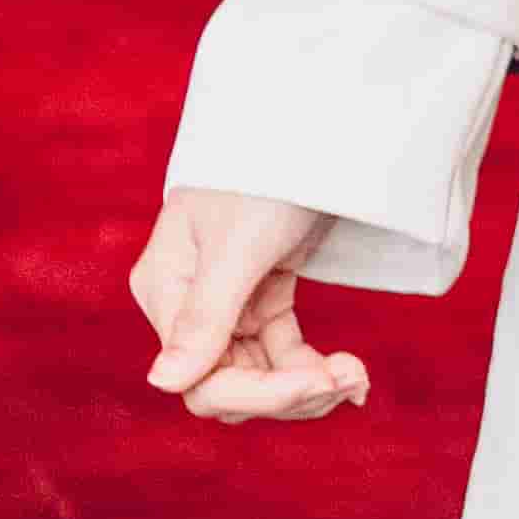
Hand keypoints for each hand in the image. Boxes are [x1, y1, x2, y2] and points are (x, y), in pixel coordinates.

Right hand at [129, 188, 368, 426]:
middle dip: (291, 395)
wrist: (309, 124)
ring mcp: (225, 305)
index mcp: (164, 292)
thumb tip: (161, 384)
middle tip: (350, 379)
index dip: (261, 395)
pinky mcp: (262, 299)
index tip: (319, 382)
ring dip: (309, 386)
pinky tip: (351, 378)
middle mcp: (186, 306)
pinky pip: (281, 356)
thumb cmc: (265, 173)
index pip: (201, 379)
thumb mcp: (238, 247)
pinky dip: (313, 370)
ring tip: (358, 377)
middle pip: (230, 387)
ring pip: (260, 379)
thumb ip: (204, 317)